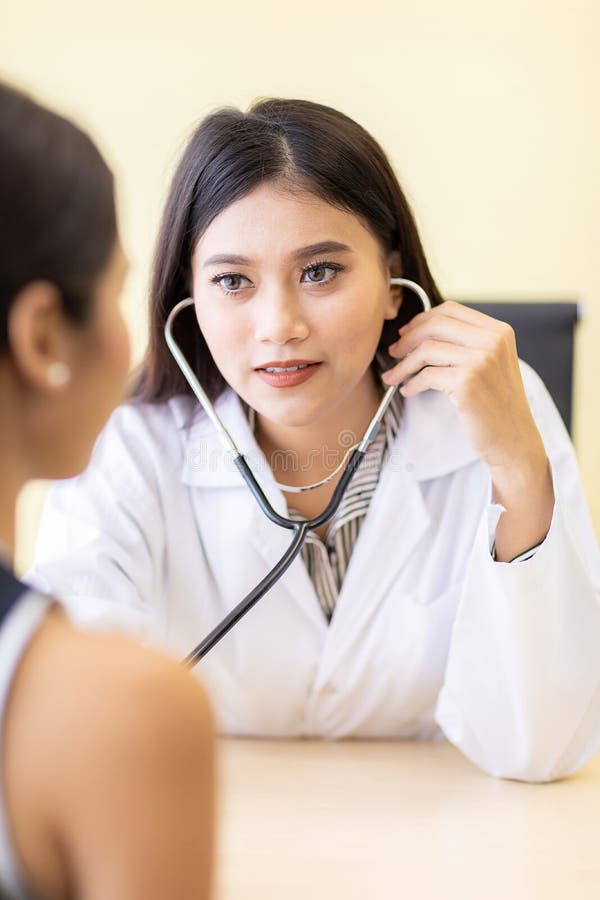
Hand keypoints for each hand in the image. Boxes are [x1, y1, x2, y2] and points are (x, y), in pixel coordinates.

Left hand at [383, 301, 553, 559]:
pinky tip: (407, 391)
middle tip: (394, 353)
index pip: (451, 310)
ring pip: (426, 349)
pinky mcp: (467, 383)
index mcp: (499, 331)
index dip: (423, 319)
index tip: (406, 333)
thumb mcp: (492, 364)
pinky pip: (426, 376)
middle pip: (435, 325)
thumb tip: (421, 330)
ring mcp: (481, 360)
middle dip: (408, 338)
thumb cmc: (497, 406)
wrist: (514, 441)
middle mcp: (492, 341)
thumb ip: (468, 343)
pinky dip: (411, 383)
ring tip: (393, 377)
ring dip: (403, 364)